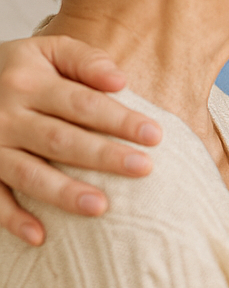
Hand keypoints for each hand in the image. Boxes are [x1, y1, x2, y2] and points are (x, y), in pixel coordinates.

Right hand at [0, 36, 160, 243]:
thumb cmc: (20, 68)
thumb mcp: (48, 50)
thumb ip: (85, 60)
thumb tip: (120, 81)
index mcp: (28, 82)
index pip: (83, 104)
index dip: (119, 120)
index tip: (155, 135)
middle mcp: (6, 116)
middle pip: (60, 139)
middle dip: (103, 156)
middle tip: (143, 168)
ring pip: (28, 173)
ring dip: (63, 192)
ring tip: (101, 206)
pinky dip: (12, 219)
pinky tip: (40, 236)